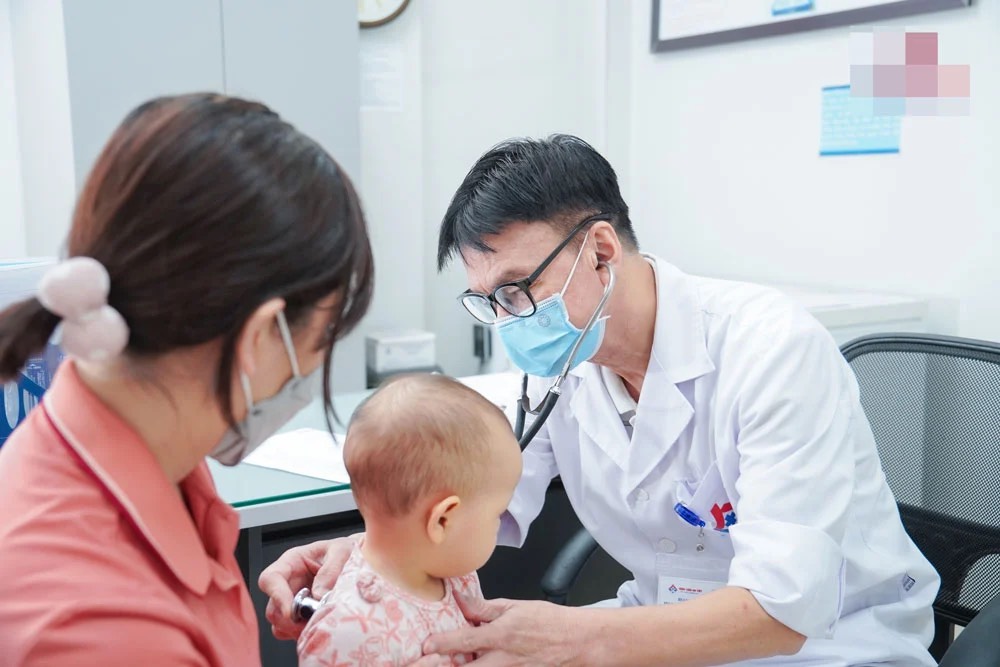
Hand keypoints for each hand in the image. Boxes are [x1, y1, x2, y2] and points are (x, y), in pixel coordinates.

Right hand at [257, 535, 356, 639]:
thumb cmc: (347, 551)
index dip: (277, 596)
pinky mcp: (301, 617)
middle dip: (291, 620)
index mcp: (292, 562)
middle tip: (315, 620)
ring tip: (320, 623)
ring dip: (297, 630)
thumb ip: (330, 570)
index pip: (270, 579)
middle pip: (273, 609)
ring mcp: (293, 601)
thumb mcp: (342, 551)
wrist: (358, 560)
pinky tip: (320, 626)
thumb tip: (318, 595)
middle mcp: (288, 583)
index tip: (291, 612)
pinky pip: (291, 633)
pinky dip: (303, 635)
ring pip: (280, 625)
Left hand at [423, 595, 582, 665]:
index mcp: (501, 636)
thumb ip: (484, 607)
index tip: (426, 644)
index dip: (442, 643)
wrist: (576, 642)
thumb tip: (461, 600)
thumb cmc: (548, 622)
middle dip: (448, 666)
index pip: (464, 641)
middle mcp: (503, 660)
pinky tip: (475, 663)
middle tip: (431, 661)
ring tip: (452, 662)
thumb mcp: (515, 607)